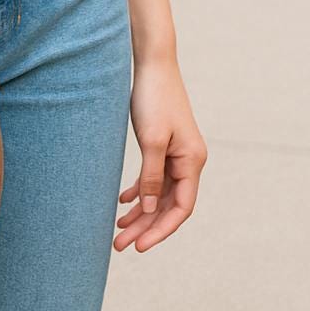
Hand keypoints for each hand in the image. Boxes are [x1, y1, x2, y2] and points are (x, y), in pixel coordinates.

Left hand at [115, 56, 207, 253]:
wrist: (154, 64)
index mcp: (192, 161)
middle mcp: (189, 161)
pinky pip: (154, 178)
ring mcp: (177, 154)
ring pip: (159, 194)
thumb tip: (149, 208)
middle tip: (119, 246)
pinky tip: (123, 201)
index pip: (180, 208)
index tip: (140, 246)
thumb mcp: (151, 140)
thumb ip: (151, 176)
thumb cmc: (154, 98)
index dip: (161, 230)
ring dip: (140, 212)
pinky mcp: (164, 145)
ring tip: (117, 230)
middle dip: (145, 226)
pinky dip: (139, 191)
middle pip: (168, 205)